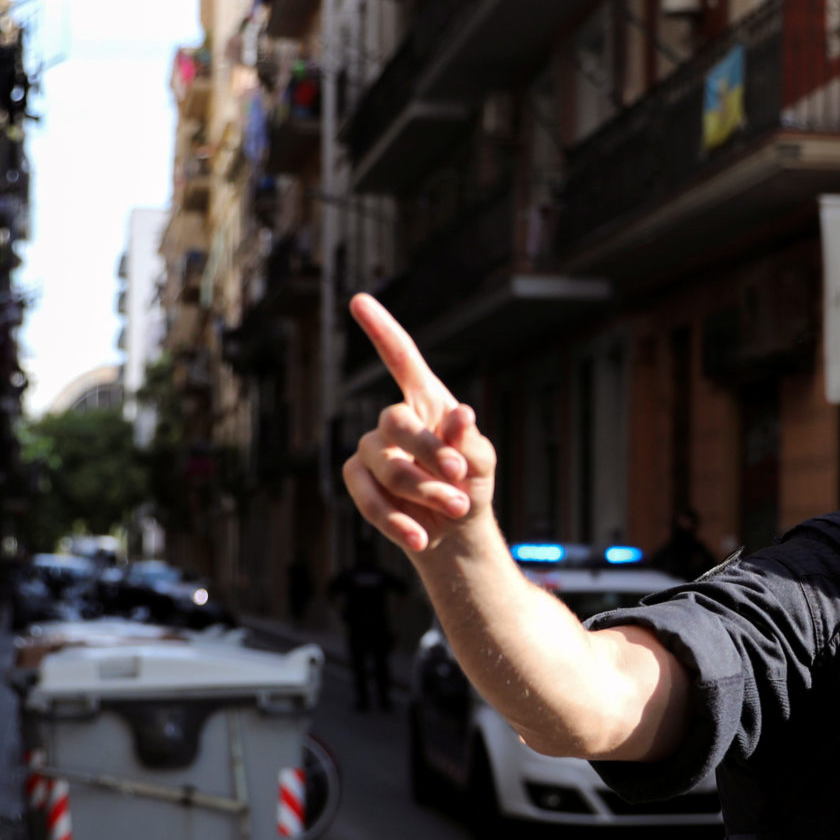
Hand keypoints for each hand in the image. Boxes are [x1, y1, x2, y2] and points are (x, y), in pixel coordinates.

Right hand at [340, 294, 496, 554]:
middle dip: (428, 452)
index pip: (401, 359)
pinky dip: (397, 521)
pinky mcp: (358, 482)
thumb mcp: (482, 463)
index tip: (359, 301)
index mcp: (427, 401)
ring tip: (455, 509)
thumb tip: (462, 414)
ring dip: (423, 492)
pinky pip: (368, 499)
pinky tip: (421, 538)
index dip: (382, 331)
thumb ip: (471, 441)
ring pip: (385, 465)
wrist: (453, 533)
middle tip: (459, 478)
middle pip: (395, 420)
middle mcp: (394, 420)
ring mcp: (370, 450)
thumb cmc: (468, 487)